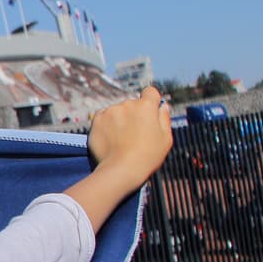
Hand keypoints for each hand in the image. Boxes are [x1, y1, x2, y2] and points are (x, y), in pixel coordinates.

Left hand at [65, 87, 172, 231]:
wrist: (121, 169)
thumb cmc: (148, 156)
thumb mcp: (165, 138)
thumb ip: (164, 118)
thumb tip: (162, 106)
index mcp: (146, 106)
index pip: (150, 92)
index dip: (151, 101)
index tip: (149, 113)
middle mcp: (127, 104)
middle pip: (132, 104)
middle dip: (134, 114)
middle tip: (134, 134)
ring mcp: (111, 111)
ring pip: (117, 110)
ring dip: (119, 119)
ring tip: (121, 139)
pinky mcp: (97, 120)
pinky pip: (103, 116)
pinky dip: (106, 124)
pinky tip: (111, 138)